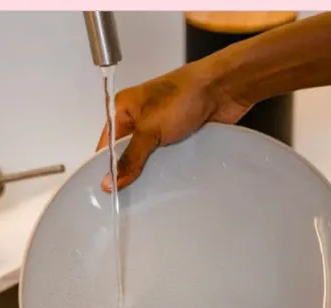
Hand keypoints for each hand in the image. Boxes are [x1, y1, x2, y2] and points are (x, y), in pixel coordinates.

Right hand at [96, 58, 251, 192]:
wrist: (224, 89)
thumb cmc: (184, 96)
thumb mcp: (149, 129)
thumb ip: (130, 158)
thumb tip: (109, 181)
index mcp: (123, 108)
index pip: (107, 144)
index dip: (106, 167)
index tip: (108, 190)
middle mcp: (139, 118)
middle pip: (127, 153)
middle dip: (129, 172)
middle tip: (128, 195)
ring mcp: (160, 128)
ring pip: (148, 158)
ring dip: (150, 171)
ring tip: (148, 191)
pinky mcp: (178, 136)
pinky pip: (166, 158)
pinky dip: (167, 168)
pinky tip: (167, 182)